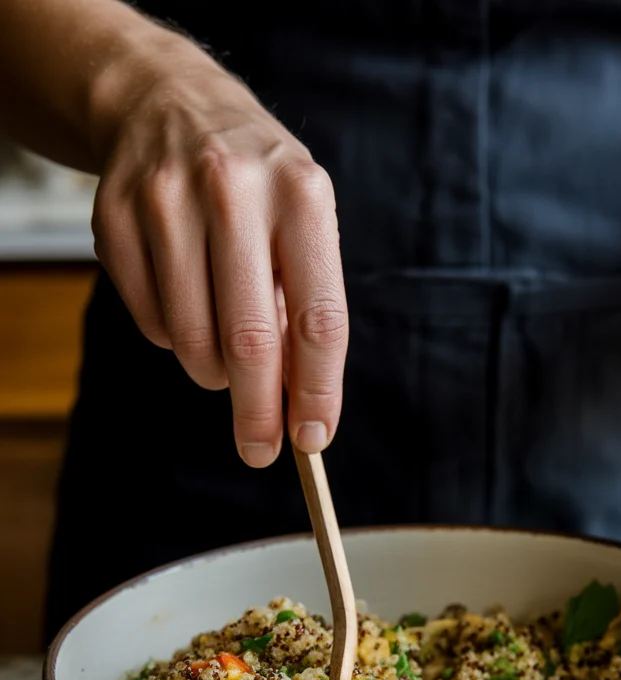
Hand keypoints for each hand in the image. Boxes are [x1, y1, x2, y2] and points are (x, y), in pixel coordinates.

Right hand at [90, 43, 346, 465]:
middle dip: (258, 411)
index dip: (318, 390)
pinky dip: (171, 339)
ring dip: (213, 372)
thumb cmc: (257, 185)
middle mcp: (233, 191)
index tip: (312, 439)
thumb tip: (302, 404)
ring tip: (224, 355)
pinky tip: (186, 307)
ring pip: (192, 339)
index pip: (318, 318)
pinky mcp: (115, 218)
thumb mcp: (302, 224)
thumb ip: (306, 306)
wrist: (169, 102)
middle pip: (250, 340)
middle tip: (259, 449)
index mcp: (301, 195)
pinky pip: (149, 321)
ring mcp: (166, 201)